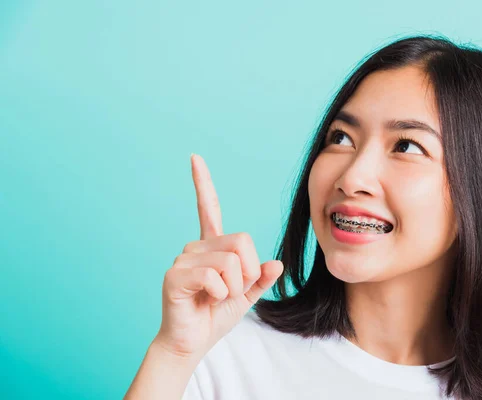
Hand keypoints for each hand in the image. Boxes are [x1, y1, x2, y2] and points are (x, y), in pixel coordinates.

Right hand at [153, 154, 282, 358]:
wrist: (192, 342)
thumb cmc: (215, 316)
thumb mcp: (247, 296)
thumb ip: (260, 279)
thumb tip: (277, 263)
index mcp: (212, 247)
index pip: (208, 208)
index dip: (203, 182)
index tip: (195, 157)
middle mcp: (195, 246)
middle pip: (241, 240)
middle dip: (248, 272)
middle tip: (232, 291)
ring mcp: (183, 258)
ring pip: (230, 260)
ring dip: (234, 287)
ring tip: (217, 298)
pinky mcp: (175, 275)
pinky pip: (214, 276)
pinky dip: (221, 294)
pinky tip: (206, 300)